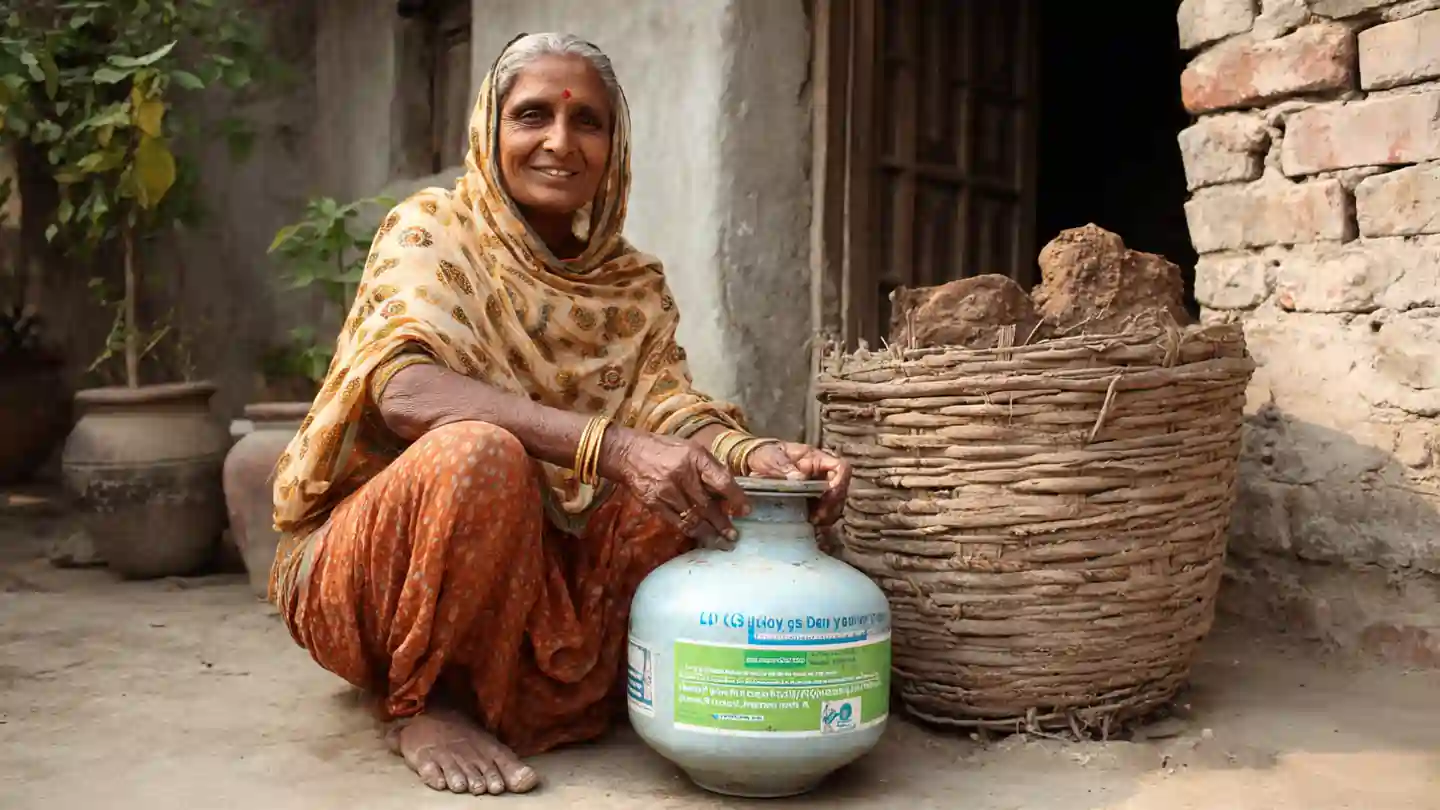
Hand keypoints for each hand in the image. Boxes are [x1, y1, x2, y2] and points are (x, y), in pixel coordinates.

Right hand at [601, 428, 749, 541]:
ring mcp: (666, 491)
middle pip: (708, 505)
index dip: (736, 497)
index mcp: (695, 457)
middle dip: (723, 523)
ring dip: (709, 533)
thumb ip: (709, 468)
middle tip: (734, 535)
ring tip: (722, 542)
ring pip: (693, 518)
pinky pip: (677, 523)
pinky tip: (701, 537)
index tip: (746, 509)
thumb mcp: (691, 449)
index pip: (721, 480)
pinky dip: (691, 531)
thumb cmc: (665, 450)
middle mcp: (681, 474)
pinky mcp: (654, 504)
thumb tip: (730, 490)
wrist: (629, 453)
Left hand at [744, 442, 850, 526]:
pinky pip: (823, 513)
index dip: (840, 481)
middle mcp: (821, 474)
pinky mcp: (811, 502)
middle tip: (818, 516)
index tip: (829, 496)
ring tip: (814, 522)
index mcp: (815, 459)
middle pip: (840, 490)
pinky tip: (811, 525)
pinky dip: (821, 521)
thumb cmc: (765, 455)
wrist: (753, 463)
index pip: (840, 467)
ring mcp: (817, 488)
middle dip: (833, 505)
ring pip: (835, 504)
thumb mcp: (772, 458)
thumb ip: (785, 467)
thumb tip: (800, 478)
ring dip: (828, 515)